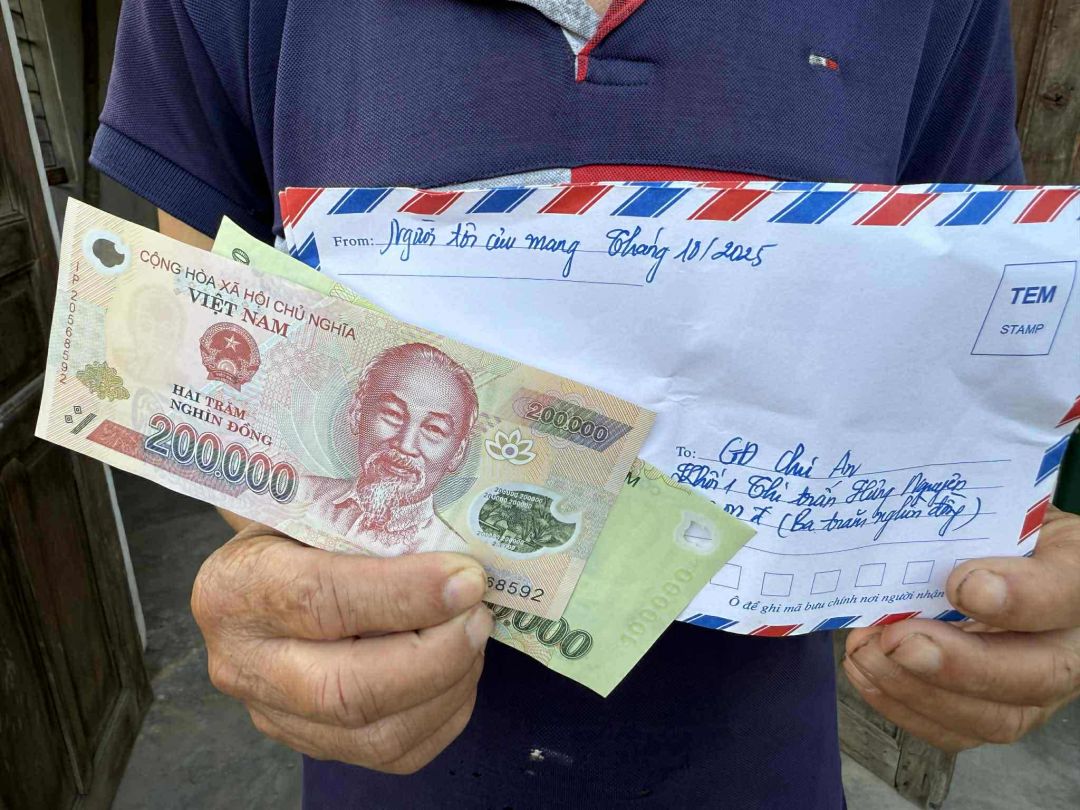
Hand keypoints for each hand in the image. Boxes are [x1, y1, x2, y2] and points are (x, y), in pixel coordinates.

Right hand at [191, 522, 493, 772]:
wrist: (272, 568)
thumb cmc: (303, 525)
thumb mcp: (319, 505)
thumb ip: (372, 521)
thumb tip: (460, 536)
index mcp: (235, 586)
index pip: (319, 600)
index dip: (402, 595)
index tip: (465, 578)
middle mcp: (242, 662)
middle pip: (344, 690)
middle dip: (434, 657)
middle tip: (479, 613)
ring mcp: (274, 714)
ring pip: (375, 734)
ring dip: (448, 685)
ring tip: (475, 633)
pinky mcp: (313, 743)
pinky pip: (394, 753)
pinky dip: (445, 714)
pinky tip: (463, 669)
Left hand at [843, 506, 1079, 750]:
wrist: (1005, 557)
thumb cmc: (999, 528)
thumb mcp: (998, 508)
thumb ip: (971, 522)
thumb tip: (909, 526)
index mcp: (1078, 576)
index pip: (1067, 592)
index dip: (1019, 596)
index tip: (962, 584)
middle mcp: (1072, 642)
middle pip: (1037, 674)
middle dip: (960, 665)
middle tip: (898, 640)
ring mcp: (1041, 686)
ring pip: (998, 717)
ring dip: (918, 690)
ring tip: (867, 654)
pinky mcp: (1002, 710)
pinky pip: (960, 730)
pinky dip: (906, 707)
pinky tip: (869, 673)